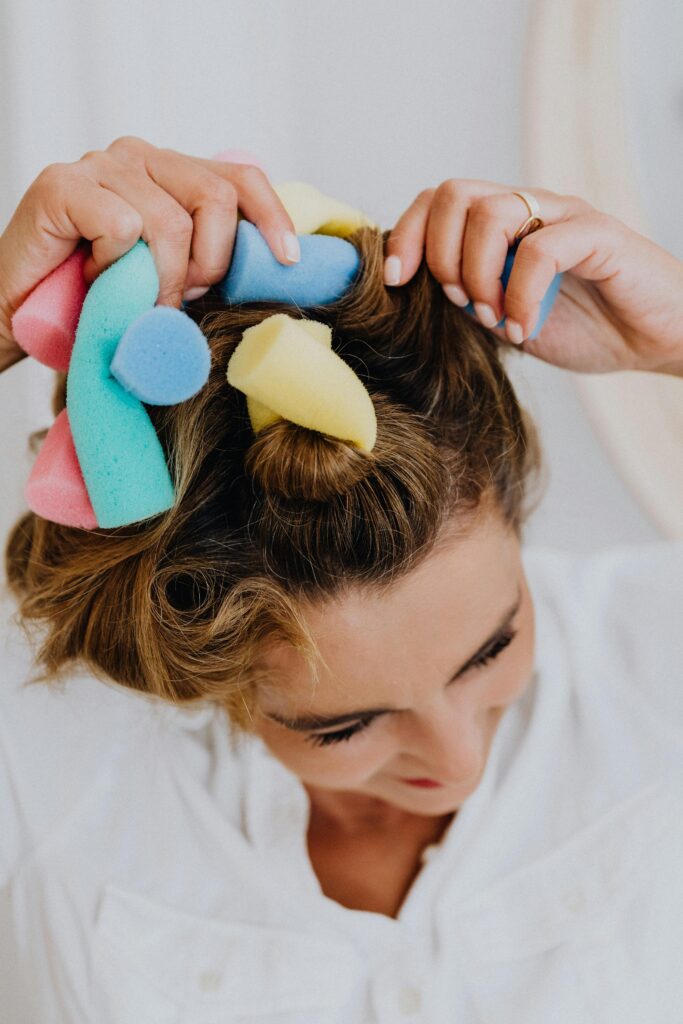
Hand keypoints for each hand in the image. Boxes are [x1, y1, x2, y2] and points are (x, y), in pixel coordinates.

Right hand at [0, 135, 298, 369]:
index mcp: (171, 173)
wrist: (19, 316)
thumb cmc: (98, 301)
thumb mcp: (170, 281)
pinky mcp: (62, 183)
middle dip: (210, 265)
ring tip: (133, 297)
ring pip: (170, 223)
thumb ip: (208, 262)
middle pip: (215, 199)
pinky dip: (115, 269)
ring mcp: (100, 165)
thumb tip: (272, 270)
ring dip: (161, 281)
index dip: (270, 218)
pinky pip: (123, 228)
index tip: (288, 261)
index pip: (240, 178)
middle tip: (180, 300)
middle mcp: (139, 156)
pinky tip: (93, 277)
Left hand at [383, 180, 682, 375]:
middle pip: (453, 193)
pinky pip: (540, 249)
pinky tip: (524, 328)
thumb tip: (413, 292)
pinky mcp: (598, 234)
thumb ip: (469, 297)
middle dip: (437, 254)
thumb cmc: (586, 328)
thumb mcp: (507, 317)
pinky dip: (519, 295)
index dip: (406, 235)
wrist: (653, 340)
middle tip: (460, 303)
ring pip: (491, 213)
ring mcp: (564, 216)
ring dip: (477, 274)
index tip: (395, 283)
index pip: (437, 200)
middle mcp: (529, 209)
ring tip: (494, 319)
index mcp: (503, 225)